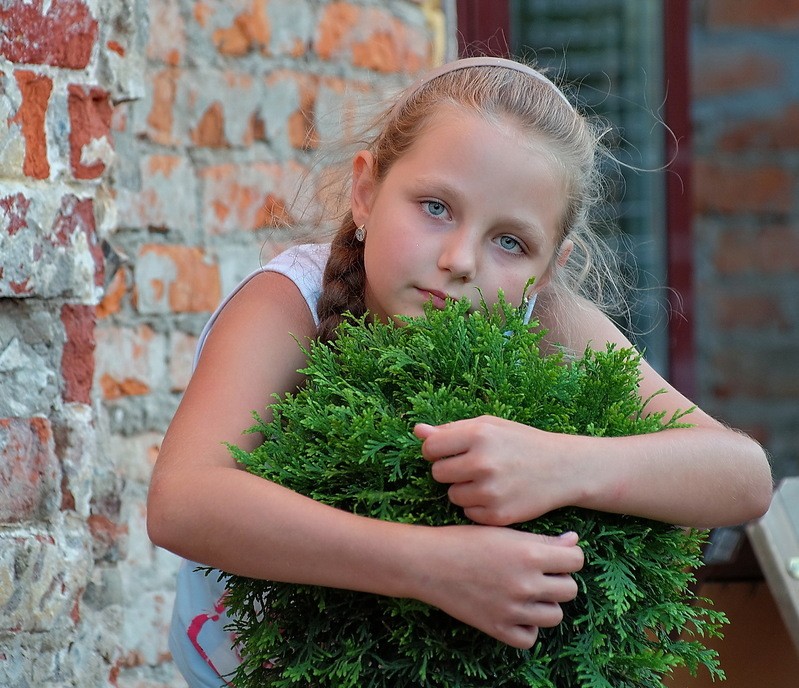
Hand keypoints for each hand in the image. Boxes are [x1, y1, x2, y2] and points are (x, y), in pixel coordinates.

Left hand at [414, 416, 579, 524]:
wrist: (563, 469)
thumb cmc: (521, 443)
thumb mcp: (489, 426)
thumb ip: (451, 430)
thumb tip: (417, 430)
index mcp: (478, 434)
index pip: (430, 449)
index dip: (437, 451)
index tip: (451, 452)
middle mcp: (482, 462)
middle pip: (438, 474)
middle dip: (451, 471)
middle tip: (475, 466)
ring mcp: (490, 491)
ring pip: (452, 495)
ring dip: (464, 489)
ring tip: (489, 480)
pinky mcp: (498, 515)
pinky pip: (468, 513)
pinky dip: (478, 507)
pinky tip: (498, 495)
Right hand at [415, 526, 582, 647]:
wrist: (429, 562)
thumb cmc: (465, 540)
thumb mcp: (504, 532)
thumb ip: (542, 539)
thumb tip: (573, 542)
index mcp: (529, 553)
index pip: (577, 560)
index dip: (569, 556)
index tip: (556, 556)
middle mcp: (526, 583)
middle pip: (570, 590)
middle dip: (559, 580)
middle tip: (540, 573)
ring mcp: (513, 609)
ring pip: (555, 615)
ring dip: (546, 604)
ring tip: (527, 593)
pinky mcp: (498, 628)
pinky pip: (531, 637)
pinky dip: (527, 627)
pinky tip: (515, 611)